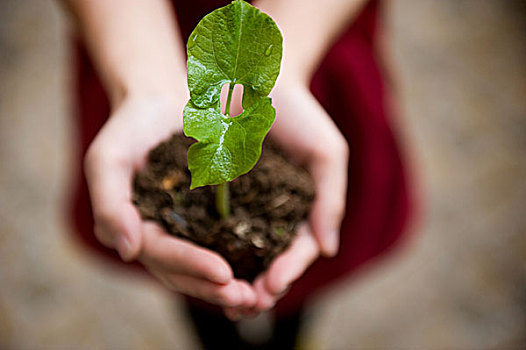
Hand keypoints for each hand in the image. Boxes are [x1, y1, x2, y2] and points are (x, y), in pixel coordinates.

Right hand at [84, 95, 255, 307]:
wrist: (162, 101)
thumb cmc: (131, 126)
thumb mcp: (109, 158)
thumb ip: (110, 204)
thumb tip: (128, 251)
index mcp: (138, 228)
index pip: (163, 255)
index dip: (191, 266)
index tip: (223, 274)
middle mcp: (164, 235)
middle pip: (187, 272)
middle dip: (216, 288)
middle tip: (248, 299)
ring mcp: (189, 227)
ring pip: (209, 265)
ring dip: (233, 285)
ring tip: (262, 296)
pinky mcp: (213, 214)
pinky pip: (229, 241)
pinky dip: (247, 258)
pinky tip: (271, 268)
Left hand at [223, 77, 348, 318]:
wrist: (257, 78)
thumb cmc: (300, 112)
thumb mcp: (326, 152)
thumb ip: (330, 199)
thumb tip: (328, 249)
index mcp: (303, 208)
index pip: (300, 249)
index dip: (289, 269)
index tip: (273, 285)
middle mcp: (274, 212)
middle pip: (269, 259)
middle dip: (259, 286)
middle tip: (247, 305)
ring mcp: (245, 205)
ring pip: (239, 252)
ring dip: (232, 279)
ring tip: (224, 298)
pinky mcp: (215, 194)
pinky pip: (210, 227)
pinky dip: (206, 250)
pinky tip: (197, 267)